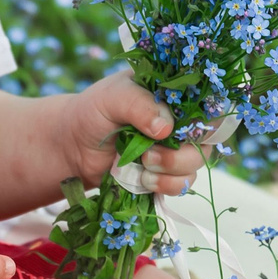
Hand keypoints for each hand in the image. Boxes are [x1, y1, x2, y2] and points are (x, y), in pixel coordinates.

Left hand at [67, 73, 208, 196]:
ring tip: (143, 166)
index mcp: (171, 92)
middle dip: (183, 152)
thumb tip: (166, 128)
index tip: (186, 128)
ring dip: (172, 170)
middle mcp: (178, 120)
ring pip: (196, 162)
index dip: (204, 116)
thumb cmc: (92, 112)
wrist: (71, 147)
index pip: (207, 99)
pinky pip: (182, 184)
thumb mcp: (112, 97)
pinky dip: (166, 185)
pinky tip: (144, 180)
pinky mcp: (165, 173)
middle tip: (151, 154)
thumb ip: (138, 104)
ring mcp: (173, 147)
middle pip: (206, 137)